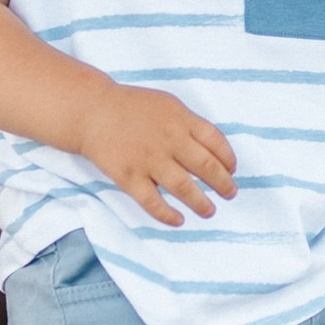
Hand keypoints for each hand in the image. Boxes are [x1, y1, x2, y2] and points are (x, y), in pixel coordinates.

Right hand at [76, 79, 237, 226]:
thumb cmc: (133, 107)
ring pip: (183, 187)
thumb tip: (214, 149)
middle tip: (230, 194)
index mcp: (181, 120)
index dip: (228, 159)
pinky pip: (152, 202)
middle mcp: (169, 140)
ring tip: (209, 211)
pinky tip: (178, 220)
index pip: (216, 142)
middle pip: (206, 167)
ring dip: (201, 203)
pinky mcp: (129, 177)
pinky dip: (167, 214)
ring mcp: (149, 160)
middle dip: (223, 184)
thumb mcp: (167, 104)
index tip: (232, 170)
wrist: (92, 111)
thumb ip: (190, 124)